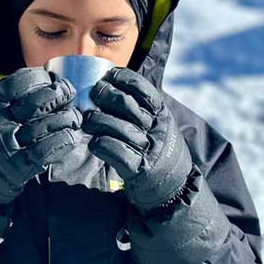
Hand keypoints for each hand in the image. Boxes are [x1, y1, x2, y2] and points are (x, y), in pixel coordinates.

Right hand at [0, 67, 82, 203]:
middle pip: (36, 103)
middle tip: (70, 93)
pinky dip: (63, 140)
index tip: (53, 78)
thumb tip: (55, 82)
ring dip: (67, 118)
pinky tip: (71, 136)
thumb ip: (19, 96)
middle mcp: (0, 122)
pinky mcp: (20, 164)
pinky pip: (47, 150)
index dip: (40, 77)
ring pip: (45, 126)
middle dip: (59, 94)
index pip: (18, 82)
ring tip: (75, 117)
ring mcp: (9, 144)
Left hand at [81, 67, 192, 210]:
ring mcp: (148, 148)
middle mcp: (156, 129)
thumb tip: (113, 81)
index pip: (143, 89)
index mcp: (162, 114)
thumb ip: (142, 106)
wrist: (175, 186)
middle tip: (93, 95)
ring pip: (117, 126)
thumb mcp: (159, 124)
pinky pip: (115, 151)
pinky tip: (94, 142)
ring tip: (88, 120)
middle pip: (126, 105)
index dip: (123, 79)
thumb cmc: (158, 149)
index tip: (108, 76)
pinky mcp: (138, 168)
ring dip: (97, 120)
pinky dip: (100, 144)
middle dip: (105, 95)